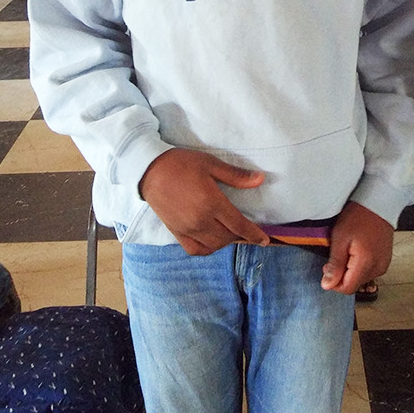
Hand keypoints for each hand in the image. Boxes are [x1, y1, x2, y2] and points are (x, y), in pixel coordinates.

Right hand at [138, 148, 269, 254]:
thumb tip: (260, 179)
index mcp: (212, 203)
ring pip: (213, 245)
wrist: (148, 170)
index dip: (254, 235)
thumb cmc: (181, 163)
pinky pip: (195, 249)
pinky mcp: (176, 232)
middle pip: (228, 237)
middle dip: (241, 235)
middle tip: (245, 228)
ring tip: (229, 231)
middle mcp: (201, 220)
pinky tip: (212, 241)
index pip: (239, 225)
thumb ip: (235, 176)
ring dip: (225, 241)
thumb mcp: (210, 164)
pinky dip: (207, 249)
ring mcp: (187, 228)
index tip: (264, 240)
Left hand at [320, 202, 393, 293]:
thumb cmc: (357, 217)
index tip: (328, 266)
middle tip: (336, 254)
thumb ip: (335, 265)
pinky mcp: (385, 260)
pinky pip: (369, 270)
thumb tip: (327, 286)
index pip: (347, 289)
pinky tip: (357, 250)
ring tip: (347, 250)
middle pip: (354, 284)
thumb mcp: (340, 239)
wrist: (378, 203)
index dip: (334, 282)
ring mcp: (383, 265)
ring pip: (361, 278)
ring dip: (351, 270)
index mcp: (366, 264)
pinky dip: (360, 265)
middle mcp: (378, 268)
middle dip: (341, 274)